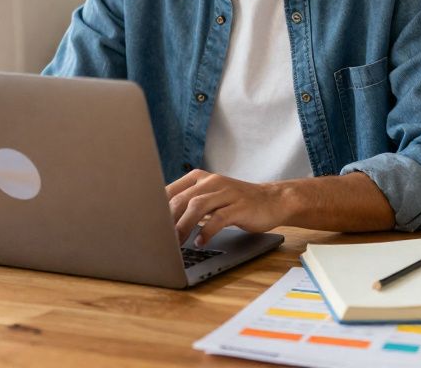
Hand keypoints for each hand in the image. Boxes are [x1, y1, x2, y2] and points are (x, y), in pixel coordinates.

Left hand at [166, 169, 286, 247]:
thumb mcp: (210, 197)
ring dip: (183, 226)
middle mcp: (211, 182)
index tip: (148, 227)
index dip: (157, 210)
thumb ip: (189, 204)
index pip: (170, 191)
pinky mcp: (239, 206)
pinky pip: (219, 218)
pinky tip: (201, 242)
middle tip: (159, 240)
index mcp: (199, 178)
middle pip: (181, 199)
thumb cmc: (237, 202)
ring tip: (176, 243)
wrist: (273, 200)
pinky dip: (207, 231)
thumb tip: (162, 221)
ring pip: (197, 206)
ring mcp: (226, 193)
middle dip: (167, 221)